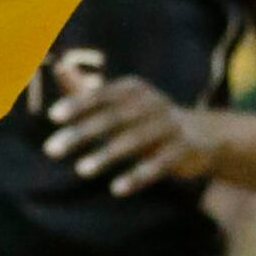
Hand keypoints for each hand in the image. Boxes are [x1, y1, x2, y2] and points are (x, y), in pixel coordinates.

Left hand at [48, 71, 220, 197]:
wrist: (204, 136)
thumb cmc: (147, 119)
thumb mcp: (121, 102)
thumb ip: (88, 90)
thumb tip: (59, 66)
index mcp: (133, 89)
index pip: (102, 95)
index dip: (78, 104)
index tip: (52, 117)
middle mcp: (152, 103)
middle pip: (113, 117)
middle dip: (82, 133)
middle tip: (51, 149)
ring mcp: (170, 126)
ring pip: (134, 141)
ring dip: (107, 155)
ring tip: (81, 170)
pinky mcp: (184, 150)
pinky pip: (159, 164)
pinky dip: (138, 176)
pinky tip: (116, 189)